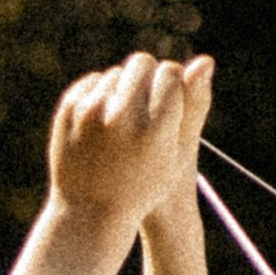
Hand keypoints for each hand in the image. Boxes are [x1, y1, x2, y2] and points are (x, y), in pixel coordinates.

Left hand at [48, 53, 209, 228]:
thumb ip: (192, 105)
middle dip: (147, 76)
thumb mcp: (176, 156)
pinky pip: (93, 82)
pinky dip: (100, 95)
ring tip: (123, 120)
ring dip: (123, 88)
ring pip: (116, 72)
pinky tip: (103, 120)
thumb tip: (206, 60)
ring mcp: (91, 112)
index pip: (169, 73)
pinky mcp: (70, 110)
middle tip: (146, 101)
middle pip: (142, 62)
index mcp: (155, 129)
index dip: (171, 83)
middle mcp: (122, 116)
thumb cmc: (143, 187)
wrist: (88, 214)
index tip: (168, 99)